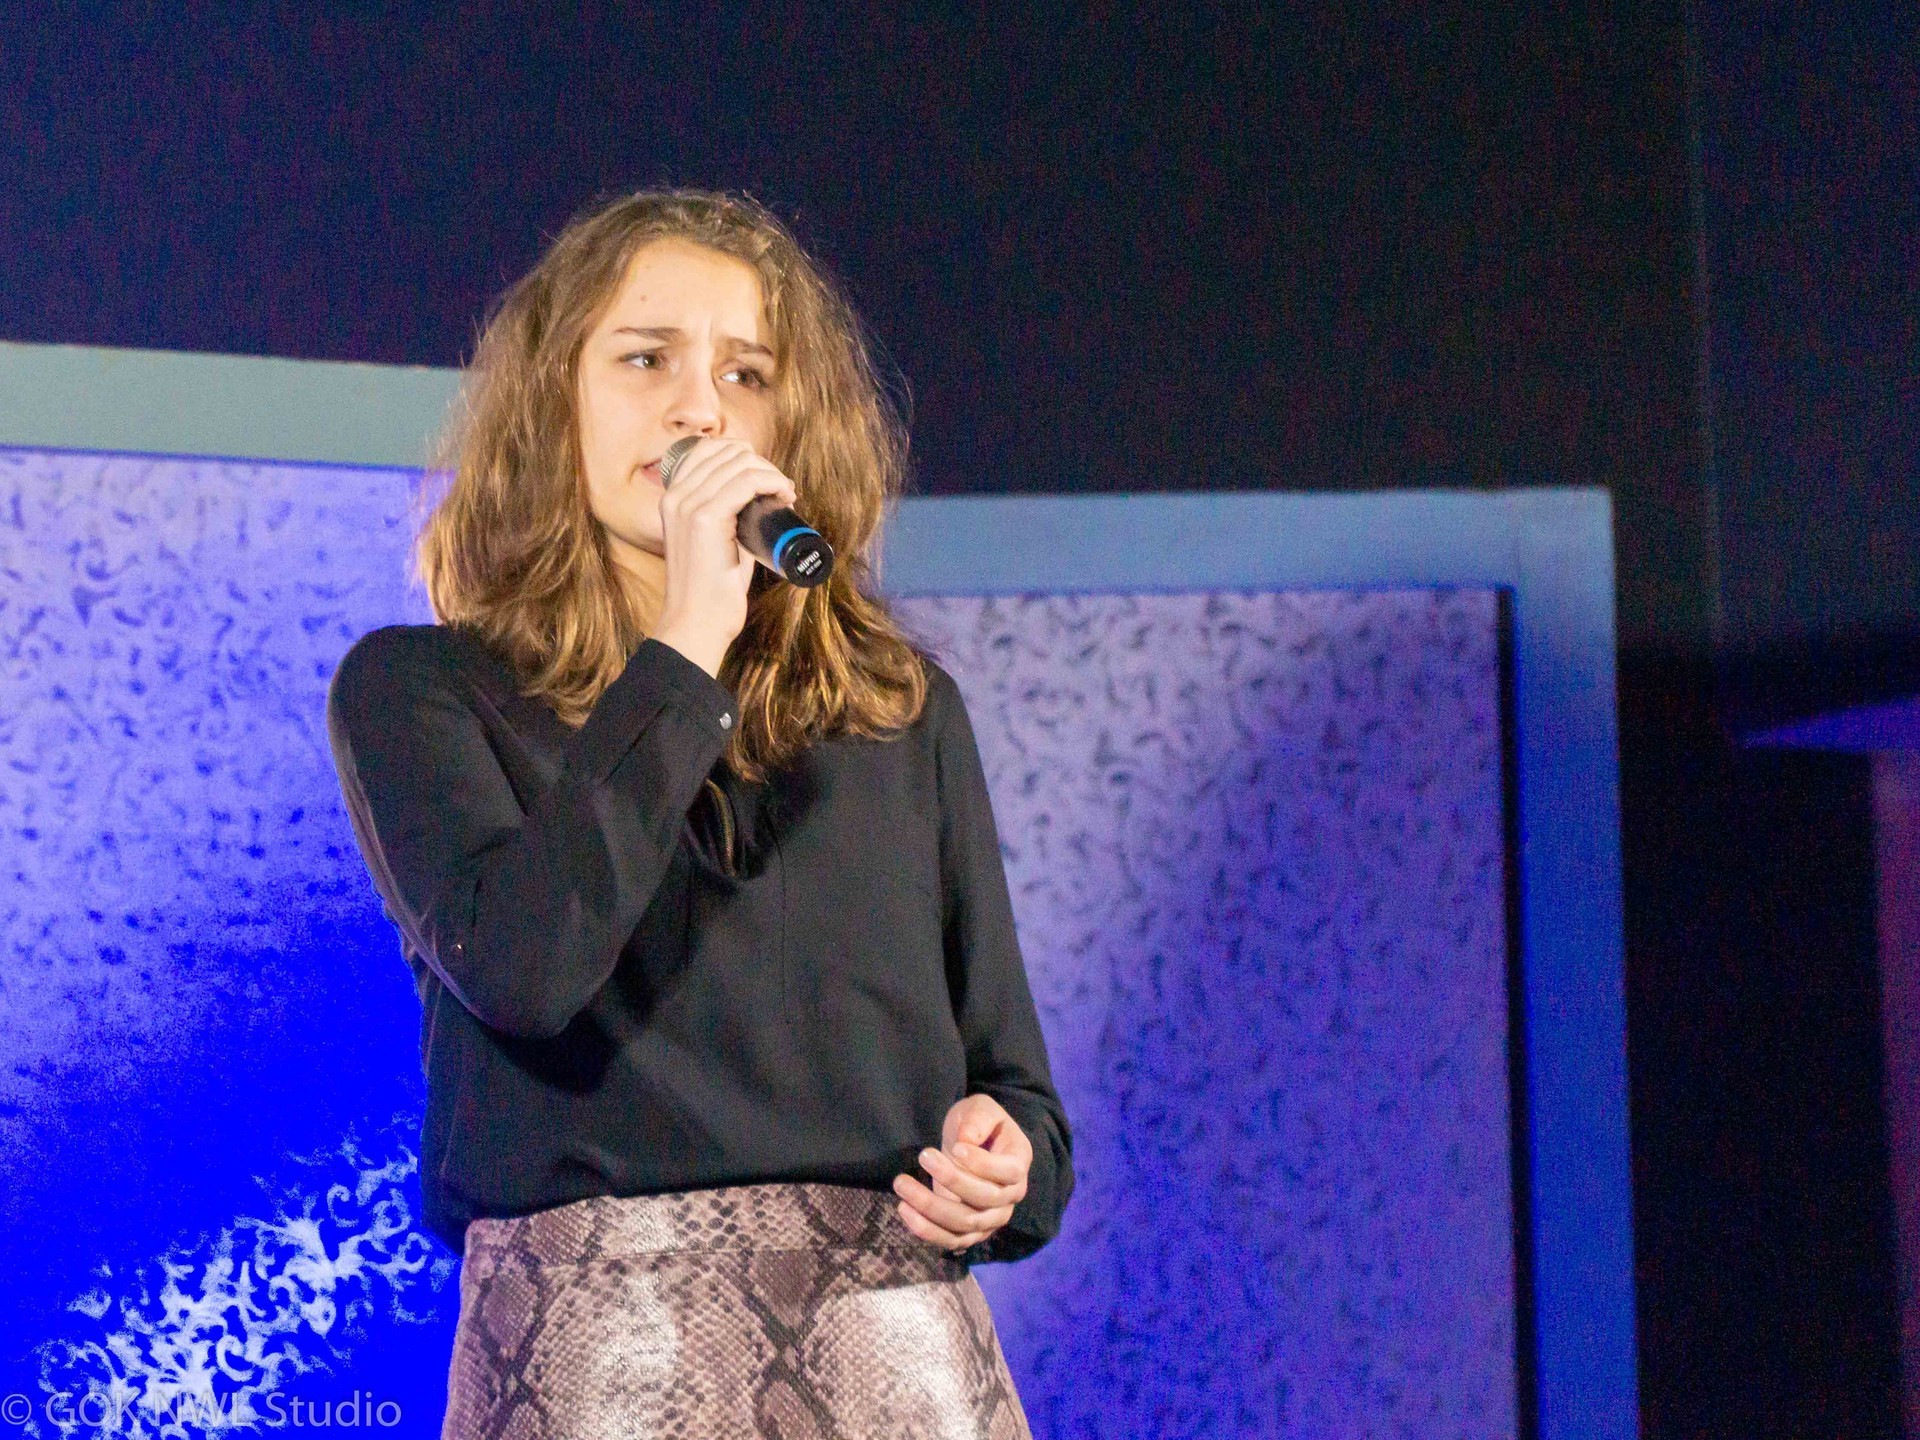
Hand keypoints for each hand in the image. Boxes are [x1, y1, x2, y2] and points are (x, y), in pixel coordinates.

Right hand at [649, 437, 796, 677]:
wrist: (696, 624)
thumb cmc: (710, 591)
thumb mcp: (711, 543)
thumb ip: (725, 521)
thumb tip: (758, 505)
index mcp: (672, 498)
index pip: (708, 450)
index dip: (744, 457)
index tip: (768, 481)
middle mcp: (675, 496)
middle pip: (727, 451)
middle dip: (762, 464)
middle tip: (781, 490)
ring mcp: (688, 505)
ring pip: (740, 464)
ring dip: (772, 473)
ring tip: (785, 495)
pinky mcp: (705, 518)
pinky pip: (747, 481)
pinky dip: (772, 482)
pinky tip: (784, 495)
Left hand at [893, 1093, 1031, 1254]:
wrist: (969, 1145)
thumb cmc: (978, 1124)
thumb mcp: (980, 1108)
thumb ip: (977, 1119)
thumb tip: (965, 1140)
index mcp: (1019, 1162)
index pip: (1009, 1171)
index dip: (983, 1164)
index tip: (955, 1148)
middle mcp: (1011, 1195)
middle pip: (985, 1198)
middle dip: (952, 1179)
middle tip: (923, 1156)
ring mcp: (992, 1218)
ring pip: (965, 1223)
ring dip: (931, 1207)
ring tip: (902, 1184)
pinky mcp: (971, 1232)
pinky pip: (952, 1240)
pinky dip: (928, 1231)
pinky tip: (905, 1211)